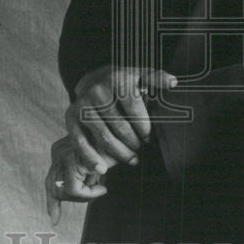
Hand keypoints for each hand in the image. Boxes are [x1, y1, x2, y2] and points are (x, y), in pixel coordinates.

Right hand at [46, 66, 176, 222]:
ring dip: (120, 153)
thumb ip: (157, 78)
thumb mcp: (141, 75)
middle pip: (121, 127)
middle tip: (141, 149)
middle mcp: (97, 91)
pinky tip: (102, 169)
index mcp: (117, 79)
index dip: (145, 128)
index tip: (149, 138)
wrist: (94, 79)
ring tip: (131, 159)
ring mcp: (82, 105)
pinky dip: (91, 158)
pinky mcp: (71, 117)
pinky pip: (81, 142)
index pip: (135, 110)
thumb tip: (173, 82)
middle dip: (134, 142)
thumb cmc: (124, 81)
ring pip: (104, 138)